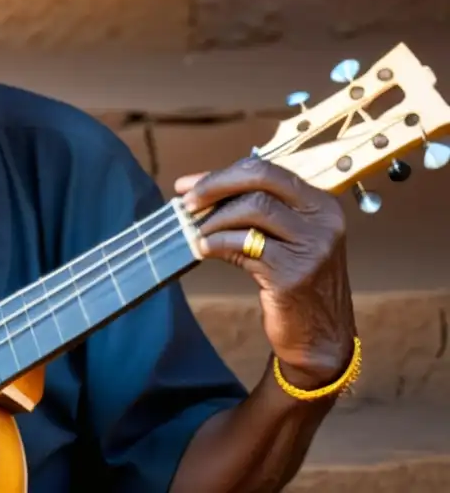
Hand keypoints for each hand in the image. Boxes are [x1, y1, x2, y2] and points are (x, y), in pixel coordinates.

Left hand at [175, 157, 356, 388]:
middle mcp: (323, 220)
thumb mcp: (281, 239)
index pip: (266, 170)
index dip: (221, 174)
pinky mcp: (294, 274)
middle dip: (214, 186)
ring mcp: (313, 246)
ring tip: (195, 232)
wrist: (319, 337)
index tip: (187, 185)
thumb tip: (195, 189)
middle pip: (260, 180)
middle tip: (185, 202)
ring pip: (252, 209)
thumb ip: (250, 211)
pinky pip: (245, 244)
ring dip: (214, 219)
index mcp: (320, 204)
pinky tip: (203, 250)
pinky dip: (217, 243)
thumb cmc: (291, 281)